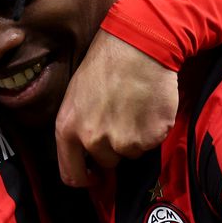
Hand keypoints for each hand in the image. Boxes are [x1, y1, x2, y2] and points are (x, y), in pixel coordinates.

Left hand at [54, 32, 177, 185]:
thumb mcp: (74, 96)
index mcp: (68, 129)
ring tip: (134, 106)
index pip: (71, 175)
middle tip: (120, 116)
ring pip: (131, 152)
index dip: (84, 177)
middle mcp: (94, 140)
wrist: (137, 45)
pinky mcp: (152, 136)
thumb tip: (86, 154)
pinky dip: (153, 129)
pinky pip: (153, 142)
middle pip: (107, 162)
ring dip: (135, 136)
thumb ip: (77, 129)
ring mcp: (125, 141)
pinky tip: (148, 105)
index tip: (93, 174)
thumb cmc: (104, 64)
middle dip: (113, 147)